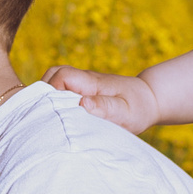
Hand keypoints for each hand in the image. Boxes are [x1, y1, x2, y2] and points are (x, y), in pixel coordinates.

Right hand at [42, 66, 160, 133]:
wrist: (149, 100)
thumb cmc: (137, 108)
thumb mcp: (125, 112)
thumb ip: (104, 107)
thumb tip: (82, 103)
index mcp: (91, 82)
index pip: (62, 76)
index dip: (51, 90)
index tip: (52, 111)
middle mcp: (83, 80)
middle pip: (52, 75)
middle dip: (44, 93)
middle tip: (45, 115)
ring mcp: (82, 85)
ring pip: (54, 82)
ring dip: (48, 97)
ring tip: (50, 117)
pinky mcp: (82, 92)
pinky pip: (61, 91)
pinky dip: (55, 101)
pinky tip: (58, 118)